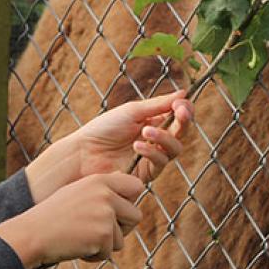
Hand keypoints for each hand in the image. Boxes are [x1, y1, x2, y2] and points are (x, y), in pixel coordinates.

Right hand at [0, 172, 145, 268]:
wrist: (32, 234)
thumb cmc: (52, 216)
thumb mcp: (76, 192)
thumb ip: (100, 189)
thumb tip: (124, 180)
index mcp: (99, 180)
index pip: (135, 186)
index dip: (130, 201)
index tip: (118, 212)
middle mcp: (105, 194)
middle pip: (135, 215)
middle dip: (121, 229)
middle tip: (99, 233)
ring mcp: (106, 214)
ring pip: (122, 239)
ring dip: (104, 245)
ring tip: (81, 239)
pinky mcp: (104, 234)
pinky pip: (110, 252)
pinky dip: (95, 255)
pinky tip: (77, 247)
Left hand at [24, 92, 193, 201]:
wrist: (83, 152)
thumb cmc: (104, 129)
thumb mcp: (132, 111)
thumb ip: (159, 105)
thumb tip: (184, 93)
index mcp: (152, 122)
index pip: (178, 117)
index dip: (184, 110)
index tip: (183, 104)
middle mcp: (155, 141)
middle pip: (181, 134)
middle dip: (184, 122)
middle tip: (180, 113)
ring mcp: (152, 158)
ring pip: (175, 149)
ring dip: (165, 137)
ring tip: (146, 131)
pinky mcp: (146, 174)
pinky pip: (160, 163)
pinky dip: (152, 152)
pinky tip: (138, 146)